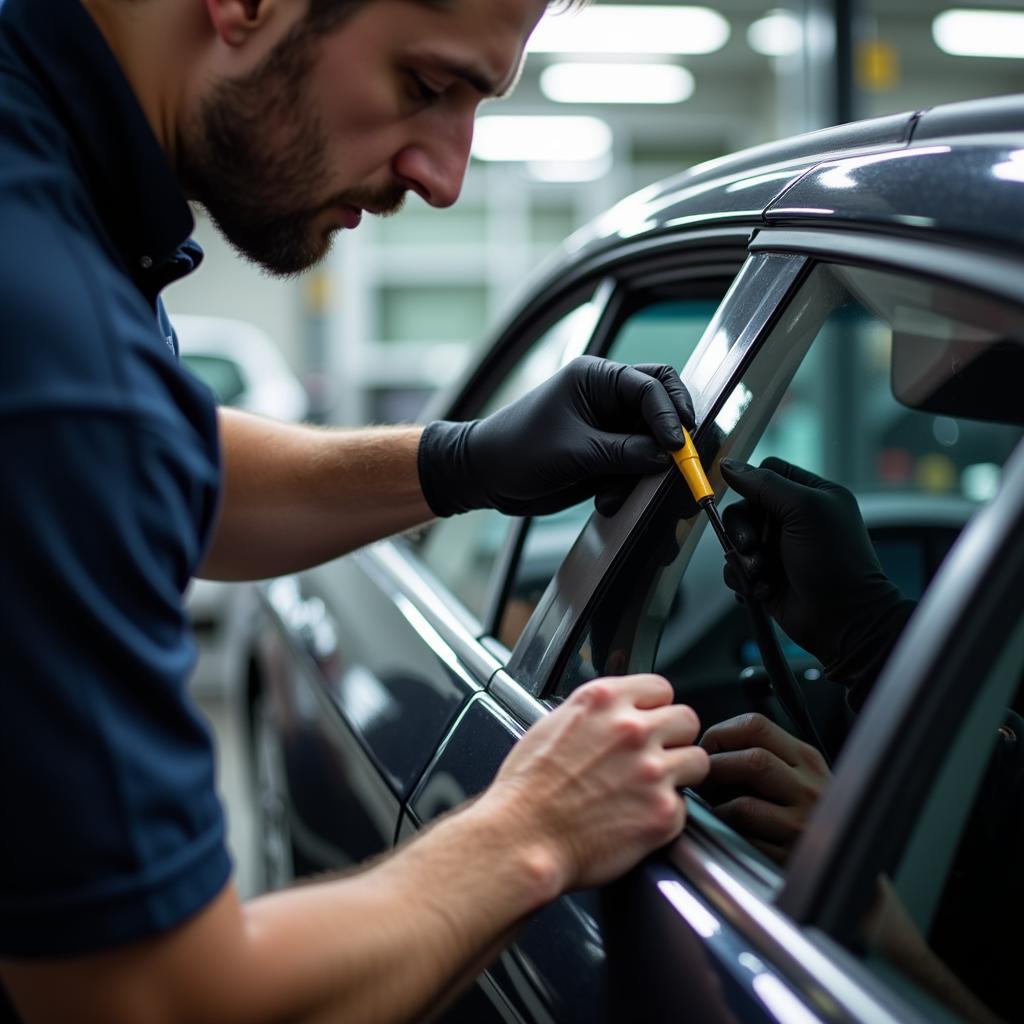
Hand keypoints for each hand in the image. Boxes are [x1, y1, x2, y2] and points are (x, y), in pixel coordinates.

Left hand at [418, 356, 693, 517]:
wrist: (485, 477)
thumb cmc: (517, 451)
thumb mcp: (574, 453)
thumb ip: (624, 453)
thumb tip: (665, 457)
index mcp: (596, 377)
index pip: (651, 385)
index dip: (669, 415)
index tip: (675, 447)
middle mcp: (606, 396)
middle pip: (660, 407)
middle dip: (668, 436)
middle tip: (677, 461)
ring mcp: (608, 426)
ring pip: (650, 442)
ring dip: (640, 471)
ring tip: (611, 493)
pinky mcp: (605, 453)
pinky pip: (633, 466)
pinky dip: (625, 485)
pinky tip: (602, 499)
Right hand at [490, 674, 708, 890]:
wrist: (522, 838)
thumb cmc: (526, 789)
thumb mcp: (552, 725)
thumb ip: (594, 713)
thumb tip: (613, 716)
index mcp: (604, 700)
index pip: (660, 687)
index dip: (654, 707)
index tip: (648, 721)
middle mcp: (632, 729)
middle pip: (687, 719)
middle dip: (674, 736)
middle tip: (656, 755)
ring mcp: (652, 771)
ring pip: (697, 760)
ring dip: (679, 773)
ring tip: (652, 788)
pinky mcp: (663, 813)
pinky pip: (683, 807)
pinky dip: (664, 814)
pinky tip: (637, 819)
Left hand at [699, 713, 829, 863]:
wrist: (841, 856)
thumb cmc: (807, 812)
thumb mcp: (798, 774)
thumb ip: (764, 755)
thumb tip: (706, 750)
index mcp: (806, 759)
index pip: (756, 726)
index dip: (719, 734)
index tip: (705, 749)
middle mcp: (809, 787)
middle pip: (752, 761)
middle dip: (715, 769)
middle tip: (701, 781)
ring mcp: (803, 824)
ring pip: (744, 805)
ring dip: (717, 805)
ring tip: (713, 807)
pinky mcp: (790, 857)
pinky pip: (746, 842)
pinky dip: (728, 833)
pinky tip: (729, 831)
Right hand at [720, 457, 915, 707]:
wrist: (843, 620)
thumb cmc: (834, 562)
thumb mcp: (804, 510)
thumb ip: (764, 484)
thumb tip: (728, 466)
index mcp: (811, 495)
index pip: (767, 472)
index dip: (752, 485)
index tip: (750, 503)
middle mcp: (793, 519)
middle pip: (743, 507)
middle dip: (741, 529)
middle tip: (752, 546)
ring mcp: (777, 548)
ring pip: (734, 540)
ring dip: (742, 559)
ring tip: (762, 574)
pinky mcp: (765, 575)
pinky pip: (735, 569)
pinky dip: (744, 580)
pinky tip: (765, 589)